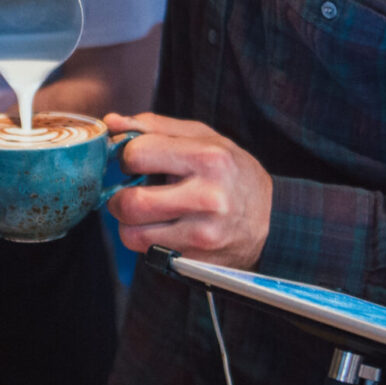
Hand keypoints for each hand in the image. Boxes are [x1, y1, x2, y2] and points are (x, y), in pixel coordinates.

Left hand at [105, 113, 273, 268]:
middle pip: (130, 203)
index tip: (137, 162)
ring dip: (130, 224)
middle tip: (131, 193)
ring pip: (132, 235)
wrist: (273, 219)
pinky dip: (148, 241)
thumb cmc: (232, 172)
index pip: (137, 155)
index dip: (128, 157)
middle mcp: (208, 198)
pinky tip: (167, 229)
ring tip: (148, 213)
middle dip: (119, 197)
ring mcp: (203, 235)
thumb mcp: (203, 138)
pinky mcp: (197, 261)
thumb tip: (112, 122)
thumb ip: (155, 127)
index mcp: (209, 158)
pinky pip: (148, 254)